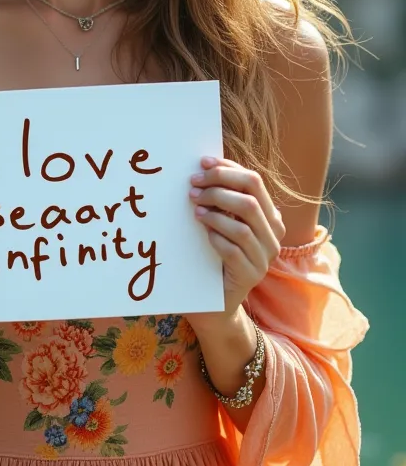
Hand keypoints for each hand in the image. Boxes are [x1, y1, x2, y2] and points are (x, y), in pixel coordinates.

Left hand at [187, 155, 285, 328]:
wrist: (215, 302)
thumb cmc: (214, 255)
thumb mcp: (221, 222)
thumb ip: (222, 199)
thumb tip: (203, 167)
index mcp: (269, 216)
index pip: (254, 182)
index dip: (228, 168)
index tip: (202, 163)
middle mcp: (273, 236)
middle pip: (251, 200)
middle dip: (220, 187)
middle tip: (193, 186)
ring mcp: (264, 257)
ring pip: (244, 225)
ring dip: (216, 212)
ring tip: (195, 208)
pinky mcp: (250, 275)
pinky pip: (235, 250)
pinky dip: (217, 237)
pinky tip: (204, 233)